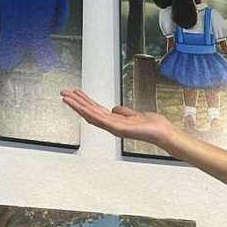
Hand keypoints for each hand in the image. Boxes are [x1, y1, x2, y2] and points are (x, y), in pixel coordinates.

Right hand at [62, 89, 178, 146]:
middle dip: (76, 102)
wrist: (163, 133)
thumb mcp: (135, 114)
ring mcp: (114, 127)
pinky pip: (101, 120)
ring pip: (91, 115)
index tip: (74, 94)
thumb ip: (124, 111)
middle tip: (63, 94)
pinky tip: (82, 108)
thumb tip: (115, 108)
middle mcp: (112, 125)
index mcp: (115, 120)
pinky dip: (90, 113)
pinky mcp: (119, 129)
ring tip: (67, 98)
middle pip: (90, 112)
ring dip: (78, 106)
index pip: (95, 110)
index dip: (84, 102)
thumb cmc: (153, 126)